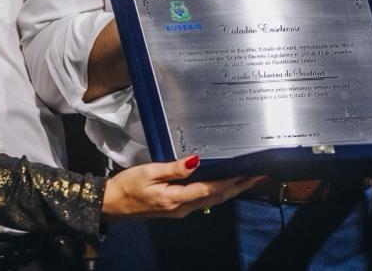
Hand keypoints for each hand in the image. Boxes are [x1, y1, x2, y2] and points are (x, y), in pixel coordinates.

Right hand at [101, 156, 262, 220]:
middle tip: (261, 175)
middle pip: (218, 196)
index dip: (233, 181)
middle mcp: (183, 208)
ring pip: (213, 199)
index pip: (212, 189)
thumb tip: (196, 160)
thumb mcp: (149, 172)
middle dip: (241, 186)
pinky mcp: (177, 208)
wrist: (111, 204)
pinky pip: (204, 199)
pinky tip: (225, 183)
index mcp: (177, 198)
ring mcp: (180, 210)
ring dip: (232, 189)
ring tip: (249, 178)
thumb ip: (174, 168)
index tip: (251, 172)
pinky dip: (219, 191)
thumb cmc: (127, 186)